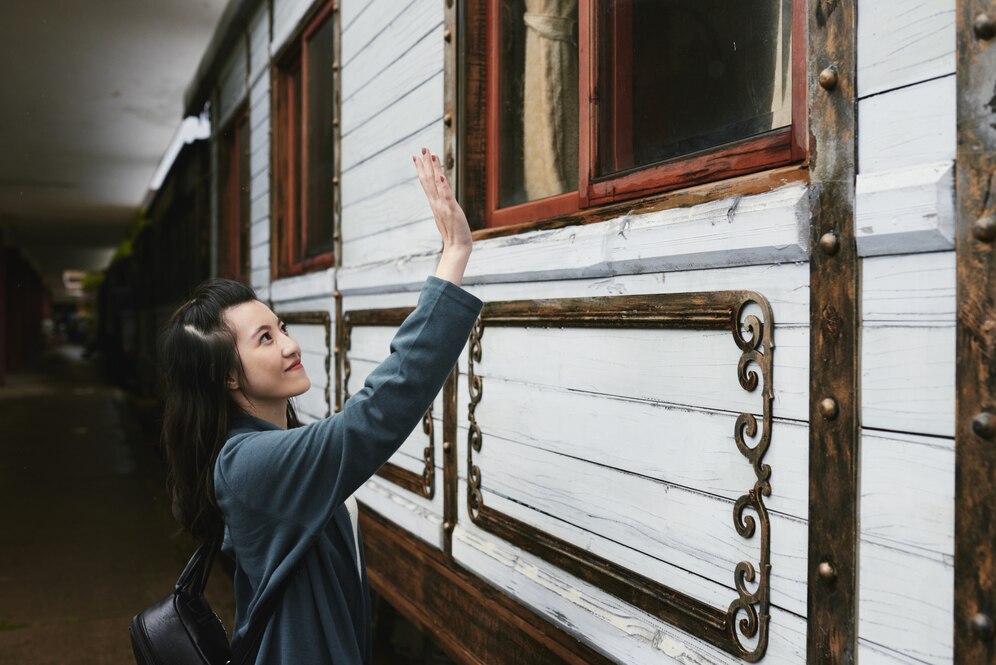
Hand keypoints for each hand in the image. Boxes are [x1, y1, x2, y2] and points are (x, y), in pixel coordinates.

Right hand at [413, 147, 471, 283]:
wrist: (457, 247)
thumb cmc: (453, 232)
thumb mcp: (445, 215)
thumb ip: (442, 205)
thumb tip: (440, 199)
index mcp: (435, 202)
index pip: (426, 182)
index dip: (421, 168)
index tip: (416, 155)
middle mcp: (436, 202)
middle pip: (428, 180)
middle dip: (425, 163)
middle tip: (423, 148)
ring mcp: (442, 206)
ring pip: (436, 184)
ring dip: (433, 169)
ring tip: (431, 155)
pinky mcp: (451, 211)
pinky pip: (446, 196)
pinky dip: (443, 186)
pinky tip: (441, 176)